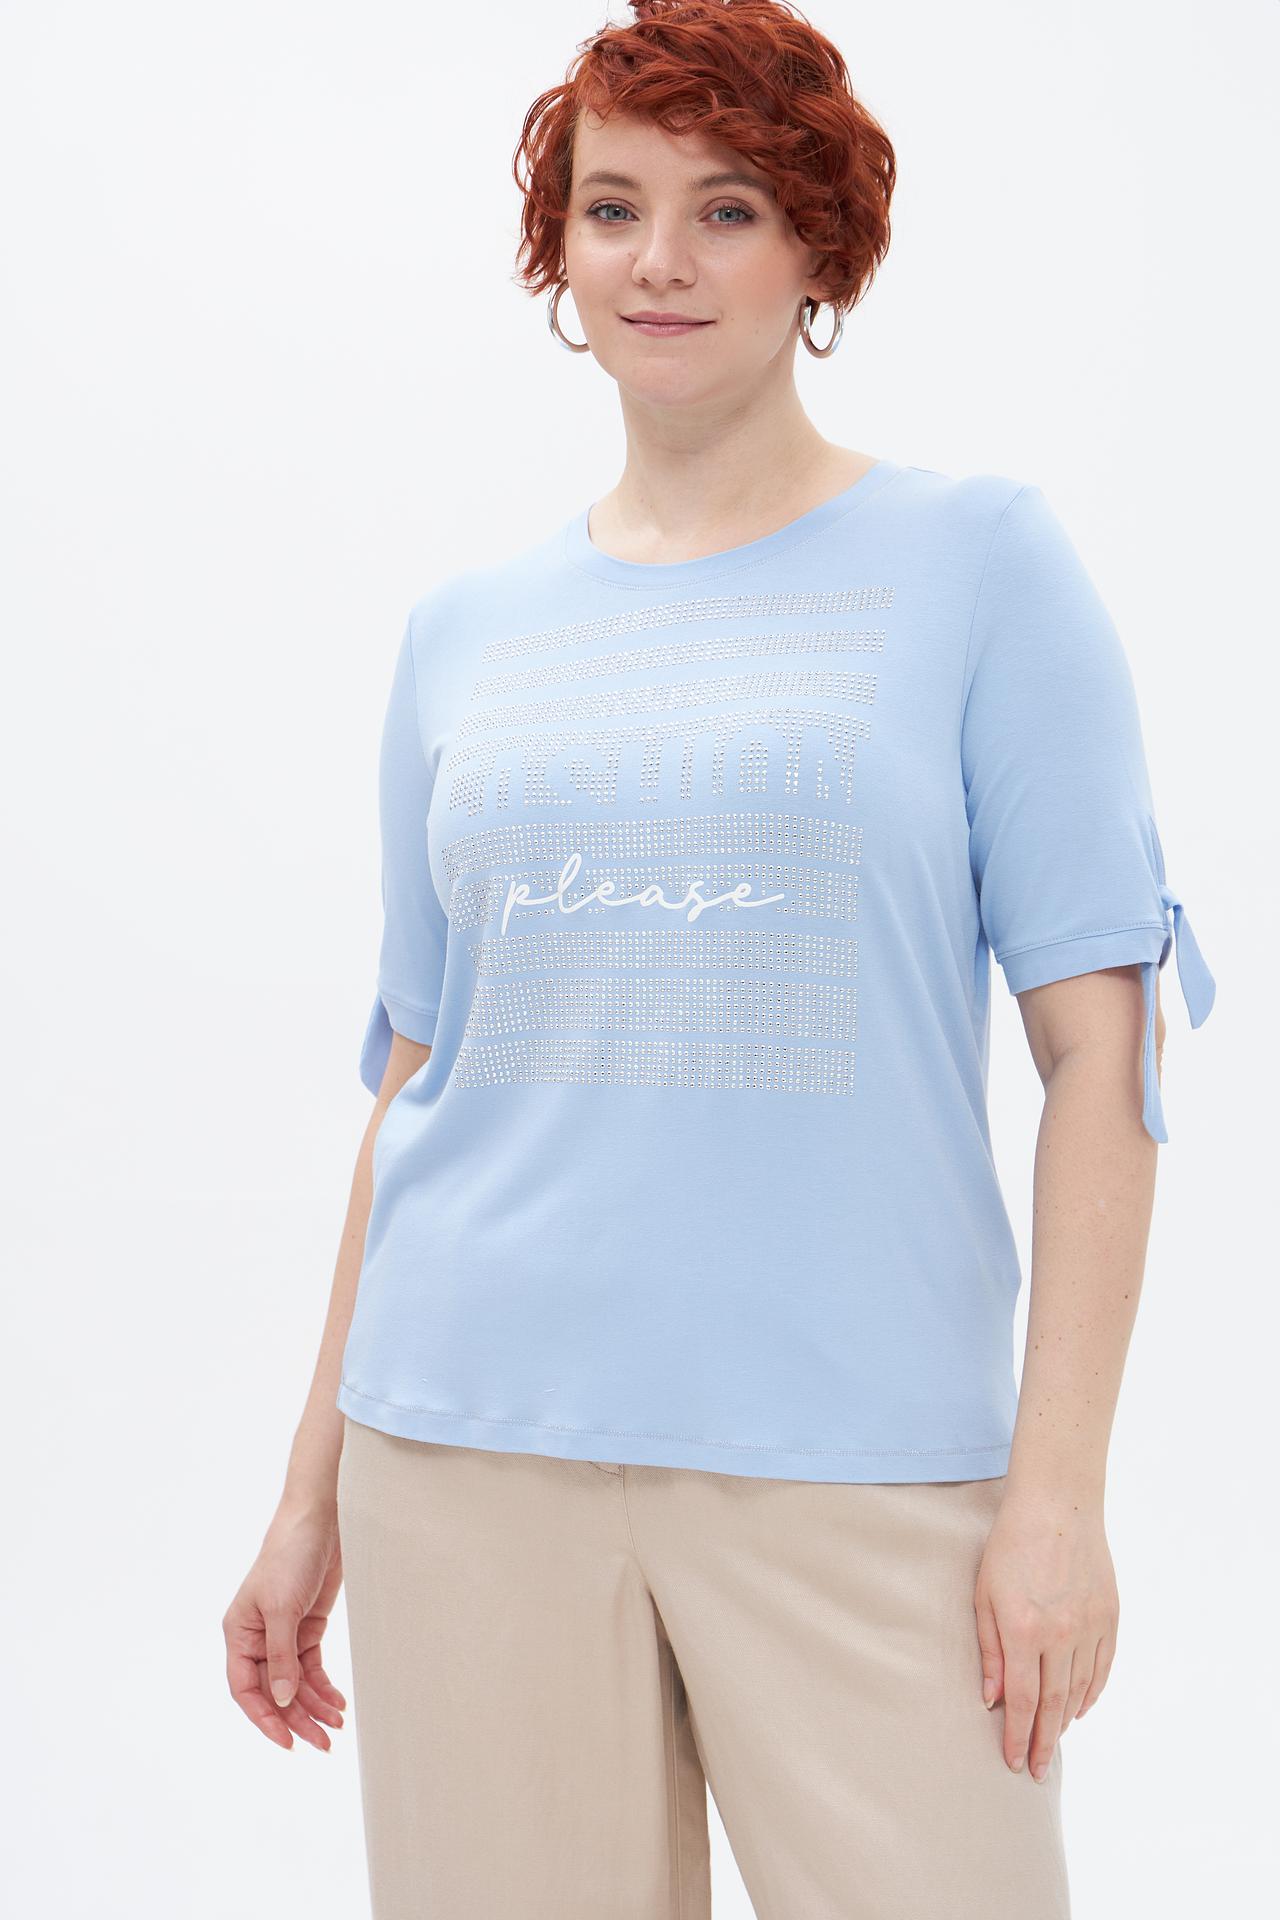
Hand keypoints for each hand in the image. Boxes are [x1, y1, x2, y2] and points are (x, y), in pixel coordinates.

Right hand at [223, 1500, 347, 1750]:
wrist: (321, 1519)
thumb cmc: (289, 1555)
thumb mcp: (282, 1608)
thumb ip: (280, 1656)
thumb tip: (280, 1700)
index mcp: (239, 1633)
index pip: (245, 1688)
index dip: (264, 1718)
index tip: (287, 1741)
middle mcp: (258, 1638)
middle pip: (274, 1691)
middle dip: (297, 1718)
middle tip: (323, 1743)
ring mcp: (284, 1634)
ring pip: (295, 1683)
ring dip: (314, 1706)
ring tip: (336, 1727)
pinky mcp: (307, 1627)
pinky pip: (312, 1667)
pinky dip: (324, 1686)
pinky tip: (338, 1702)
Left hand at [973, 1485, 1118, 1780]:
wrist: (1058, 1505)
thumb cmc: (1010, 1545)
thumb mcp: (984, 1593)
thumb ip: (988, 1648)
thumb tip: (991, 1698)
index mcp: (1024, 1630)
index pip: (1022, 1701)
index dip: (1017, 1735)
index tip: (1012, 1761)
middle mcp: (1061, 1635)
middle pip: (1054, 1705)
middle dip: (1043, 1742)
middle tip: (1036, 1771)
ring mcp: (1090, 1627)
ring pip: (1080, 1690)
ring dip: (1066, 1722)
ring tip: (1053, 1743)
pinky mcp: (1110, 1616)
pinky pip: (1102, 1668)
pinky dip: (1091, 1694)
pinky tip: (1080, 1709)